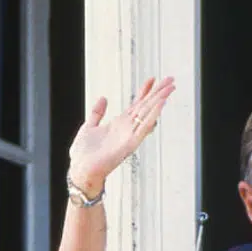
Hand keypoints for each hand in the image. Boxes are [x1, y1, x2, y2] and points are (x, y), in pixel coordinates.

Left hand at [67, 76, 175, 193]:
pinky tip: (160, 105)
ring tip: (169, 89)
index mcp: (119, 124)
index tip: (152, 79)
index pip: (136, 104)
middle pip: (146, 107)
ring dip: (159, 101)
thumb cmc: (84, 155)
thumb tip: (103, 98)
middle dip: (158, 93)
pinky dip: (152, 116)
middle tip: (170, 80)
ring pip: (148, 114)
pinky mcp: (129, 144)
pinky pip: (143, 128)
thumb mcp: (89, 127)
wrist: (80, 171)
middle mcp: (127, 129)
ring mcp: (129, 136)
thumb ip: (97, 113)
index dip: (144, 91)